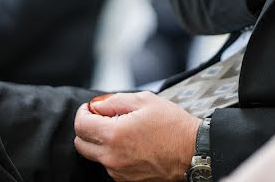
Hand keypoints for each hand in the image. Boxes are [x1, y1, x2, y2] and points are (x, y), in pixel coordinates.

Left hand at [74, 92, 199, 181]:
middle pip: (81, 144)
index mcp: (114, 135)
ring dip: (101, 142)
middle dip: (87, 128)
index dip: (83, 113)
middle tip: (101, 118)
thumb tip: (96, 106)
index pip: (80, 125)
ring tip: (122, 131)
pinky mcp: (126, 181)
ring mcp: (118, 172)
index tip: (90, 108)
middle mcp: (112, 157)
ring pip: (96, 156)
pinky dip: (113, 154)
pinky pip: (110, 166)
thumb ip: (114, 101)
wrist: (194, 152)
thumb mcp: (145, 101)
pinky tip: (131, 144)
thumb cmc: (173, 126)